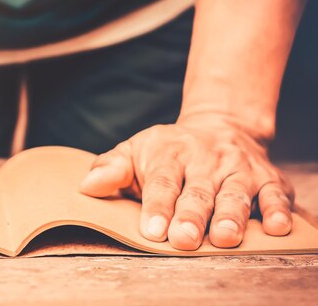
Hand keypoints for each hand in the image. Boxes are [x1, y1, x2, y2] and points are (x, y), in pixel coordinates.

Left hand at [80, 115, 293, 249]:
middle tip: (183, 240)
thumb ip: (112, 168)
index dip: (157, 206)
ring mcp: (239, 170)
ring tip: (225, 238)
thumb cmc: (169, 150)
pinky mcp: (268, 179)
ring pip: (236, 194)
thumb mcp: (136, 150)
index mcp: (170, 153)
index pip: (162, 182)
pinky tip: (275, 228)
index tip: (150, 231)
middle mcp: (206, 161)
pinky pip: (276, 195)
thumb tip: (87, 186)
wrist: (221, 126)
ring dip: (231, 216)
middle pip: (198, 192)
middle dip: (191, 217)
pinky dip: (278, 210)